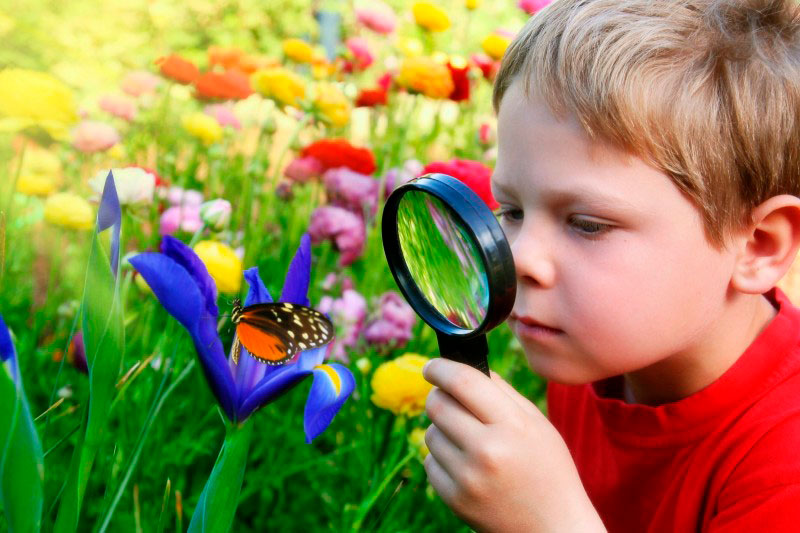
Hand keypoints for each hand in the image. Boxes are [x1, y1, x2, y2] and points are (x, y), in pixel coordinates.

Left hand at [422, 358, 604, 532]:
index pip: (463, 382)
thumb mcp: (537, 424)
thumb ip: (502, 392)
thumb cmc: (548, 469)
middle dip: (439, 396)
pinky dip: (442, 458)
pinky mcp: (455, 499)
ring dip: (443, 430)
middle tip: (449, 400)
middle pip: (438, 404)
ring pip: (430, 433)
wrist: (553, 528)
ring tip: (469, 441)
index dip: (440, 367)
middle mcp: (487, 451)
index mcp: (512, 426)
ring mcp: (468, 478)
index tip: (432, 366)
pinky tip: (466, 465)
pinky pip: (429, 462)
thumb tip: (464, 366)